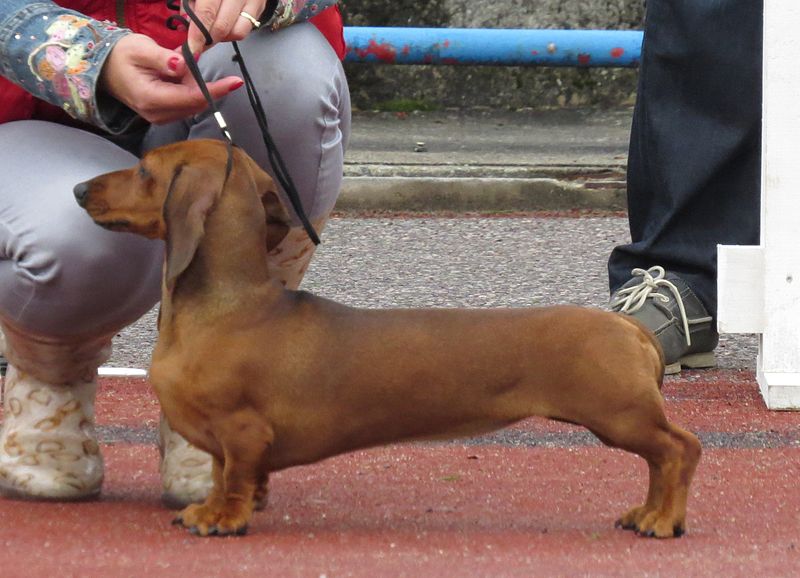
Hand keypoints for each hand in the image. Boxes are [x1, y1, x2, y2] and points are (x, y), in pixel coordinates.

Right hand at [99, 34, 243, 124]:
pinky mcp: (165, 116)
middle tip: (184, 61)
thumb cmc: (122, 56)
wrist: (104, 68)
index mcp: (151, 99)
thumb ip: (163, 58)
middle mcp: (158, 114)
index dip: (215, 90)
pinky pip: (186, 104)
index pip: (191, 98)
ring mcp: (161, 118)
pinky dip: (188, 89)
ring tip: (174, 67)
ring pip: (193, 104)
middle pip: (195, 103)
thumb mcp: (140, 49)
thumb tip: (182, 65)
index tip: (235, 82)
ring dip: (193, 85)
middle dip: (201, 83)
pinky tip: (176, 76)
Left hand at [184, 0, 267, 53]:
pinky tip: (225, 26)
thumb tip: (185, 27)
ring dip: (221, 37)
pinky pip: (245, 30)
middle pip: (222, 26)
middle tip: (197, 45)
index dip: (197, 34)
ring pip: (236, 32)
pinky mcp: (259, 7)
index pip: (206, 13)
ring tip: (212, 30)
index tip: (191, 50)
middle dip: (208, 40)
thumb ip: (188, 3)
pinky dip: (232, 33)